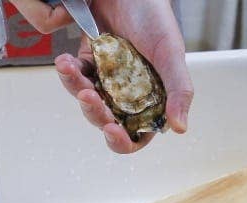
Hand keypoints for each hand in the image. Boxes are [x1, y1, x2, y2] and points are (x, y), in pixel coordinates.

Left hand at [10, 0, 193, 153]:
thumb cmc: (155, 17)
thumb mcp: (171, 54)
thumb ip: (178, 91)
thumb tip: (180, 128)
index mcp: (152, 98)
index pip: (136, 135)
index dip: (123, 141)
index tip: (112, 130)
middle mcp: (128, 93)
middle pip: (106, 120)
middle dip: (95, 112)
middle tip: (89, 96)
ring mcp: (107, 79)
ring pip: (86, 100)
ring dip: (76, 89)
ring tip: (71, 70)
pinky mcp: (89, 62)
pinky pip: (74, 76)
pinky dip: (67, 71)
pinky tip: (65, 60)